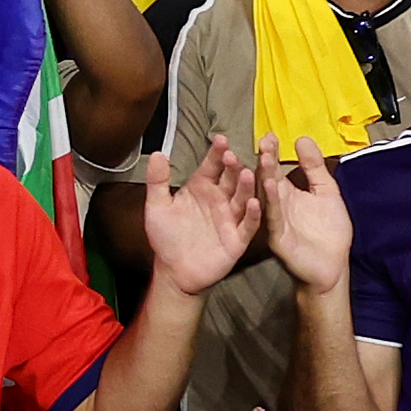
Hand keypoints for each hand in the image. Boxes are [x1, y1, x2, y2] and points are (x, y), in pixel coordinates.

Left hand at [141, 134, 267, 298]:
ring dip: (246, 186)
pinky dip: (251, 214)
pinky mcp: (237, 238)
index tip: (220, 139)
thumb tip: (158, 154)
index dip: (217, 153)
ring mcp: (230, 218)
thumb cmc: (166, 236)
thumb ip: (158, 181)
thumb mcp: (157, 206)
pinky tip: (253, 203)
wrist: (174, 270)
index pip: (212, 166)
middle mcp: (220, 199)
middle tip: (233, 155)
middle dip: (233, 166)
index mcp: (202, 187)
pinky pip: (247, 225)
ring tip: (247, 173)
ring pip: (242, 198)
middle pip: (230, 179)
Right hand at [250, 129, 354, 291]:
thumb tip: (303, 139)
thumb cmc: (328, 231)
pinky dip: (271, 202)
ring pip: (266, 196)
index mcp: (286, 193)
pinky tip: (270, 187)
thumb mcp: (326, 192)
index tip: (270, 135)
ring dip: (264, 177)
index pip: (275, 168)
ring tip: (264, 158)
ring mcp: (275, 220)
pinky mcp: (278, 237)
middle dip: (265, 160)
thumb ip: (315, 167)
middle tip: (264, 141)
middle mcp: (276, 204)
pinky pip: (272, 217)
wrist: (332, 266)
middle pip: (267, 178)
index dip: (272, 152)